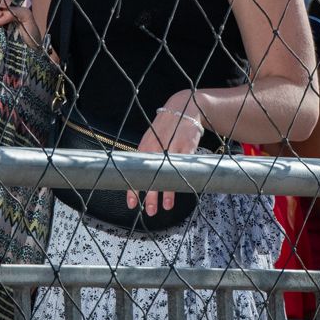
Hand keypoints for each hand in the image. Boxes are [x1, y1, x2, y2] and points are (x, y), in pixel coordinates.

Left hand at [130, 99, 205, 215]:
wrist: (183, 108)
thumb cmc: (165, 128)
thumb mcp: (151, 139)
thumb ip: (146, 156)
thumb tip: (139, 176)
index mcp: (144, 147)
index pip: (135, 171)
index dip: (133, 188)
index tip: (131, 203)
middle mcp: (156, 147)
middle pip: (151, 176)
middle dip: (150, 195)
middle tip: (150, 211)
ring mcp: (172, 146)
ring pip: (167, 173)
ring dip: (167, 192)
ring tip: (166, 206)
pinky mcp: (187, 145)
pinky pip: (183, 165)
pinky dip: (182, 178)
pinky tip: (182, 187)